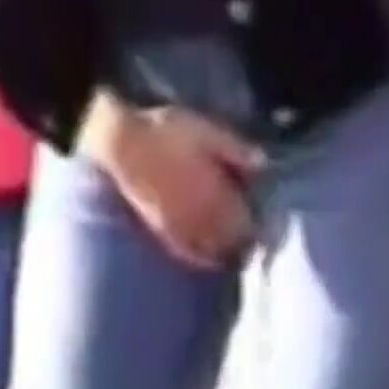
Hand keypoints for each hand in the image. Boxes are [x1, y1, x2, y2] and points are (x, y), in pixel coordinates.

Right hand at [76, 90, 265, 269]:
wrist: (123, 144)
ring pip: (211, 251)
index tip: (265, 222)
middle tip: (252, 235)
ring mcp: (181, 227)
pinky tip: (207, 256)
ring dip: (225, 251)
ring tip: (233, 248)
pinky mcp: (162, 230)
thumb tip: (264, 163)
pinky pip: (187, 251)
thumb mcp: (208, 132)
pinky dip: (201, 256)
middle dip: (244, 240)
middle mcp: (202, 218)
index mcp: (218, 195)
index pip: (247, 224)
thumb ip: (236, 150)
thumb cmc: (167, 133)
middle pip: (232, 243)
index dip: (258, 225)